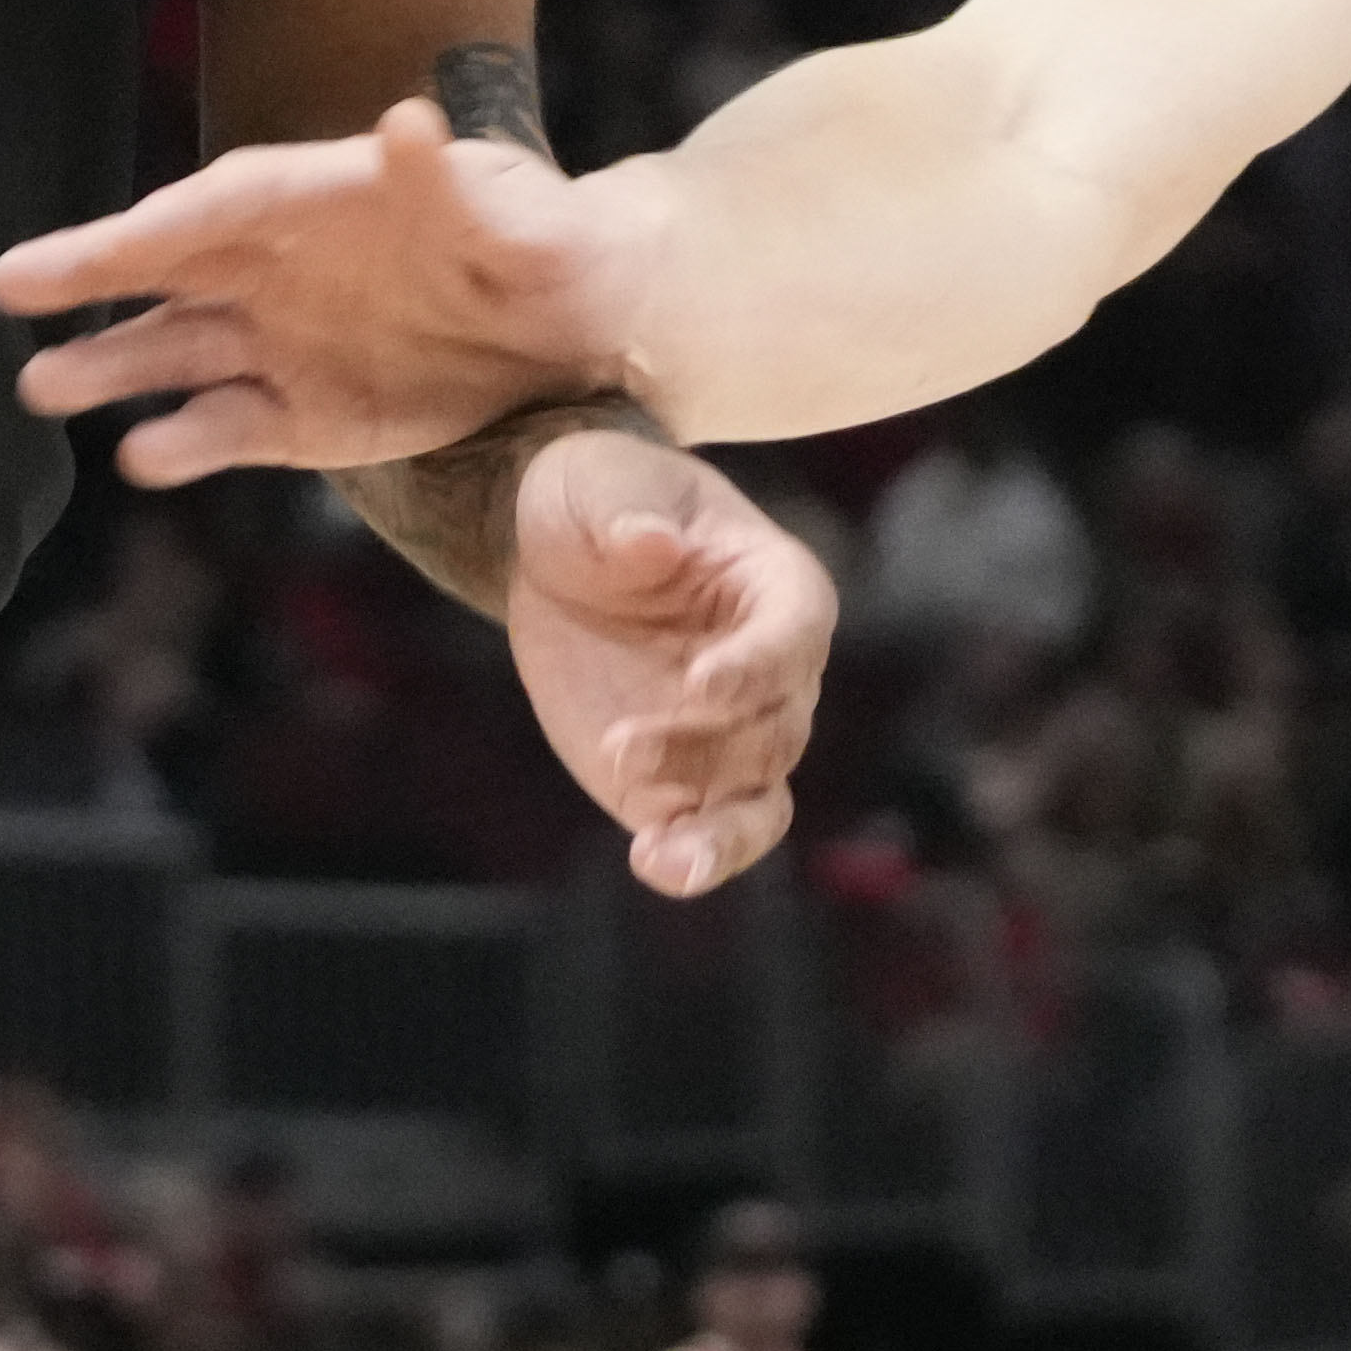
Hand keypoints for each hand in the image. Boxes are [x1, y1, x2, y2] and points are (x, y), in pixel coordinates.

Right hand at [0, 102, 642, 481]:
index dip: (151, 229)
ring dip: (114, 369)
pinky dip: (189, 444)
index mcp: (320, 198)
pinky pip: (235, 429)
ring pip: (181, 354)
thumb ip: (452, 182)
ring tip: (41, 388)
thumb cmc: (552, 240)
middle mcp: (284, 267)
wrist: (594, 328)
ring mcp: (288, 342)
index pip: (219, 210)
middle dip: (89, 278)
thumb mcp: (520, 208)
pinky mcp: (310, 416)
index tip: (89, 247)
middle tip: (5, 291)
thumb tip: (405, 125)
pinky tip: (141, 459)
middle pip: (169, 269)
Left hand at [506, 427, 827, 895]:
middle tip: (620, 748)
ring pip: (758, 802)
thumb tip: (652, 543)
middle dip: (704, 748)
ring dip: (714, 832)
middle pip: (773, 729)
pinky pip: (714, 835)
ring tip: (661, 853)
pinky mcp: (688, 783)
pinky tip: (654, 867)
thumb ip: (625, 512)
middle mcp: (777, 672)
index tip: (703, 684)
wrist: (557, 557)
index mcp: (779, 586)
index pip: (794, 633)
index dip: (758, 664)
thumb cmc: (597, 499)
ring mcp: (735, 736)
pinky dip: (695, 862)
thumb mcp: (597, 483)